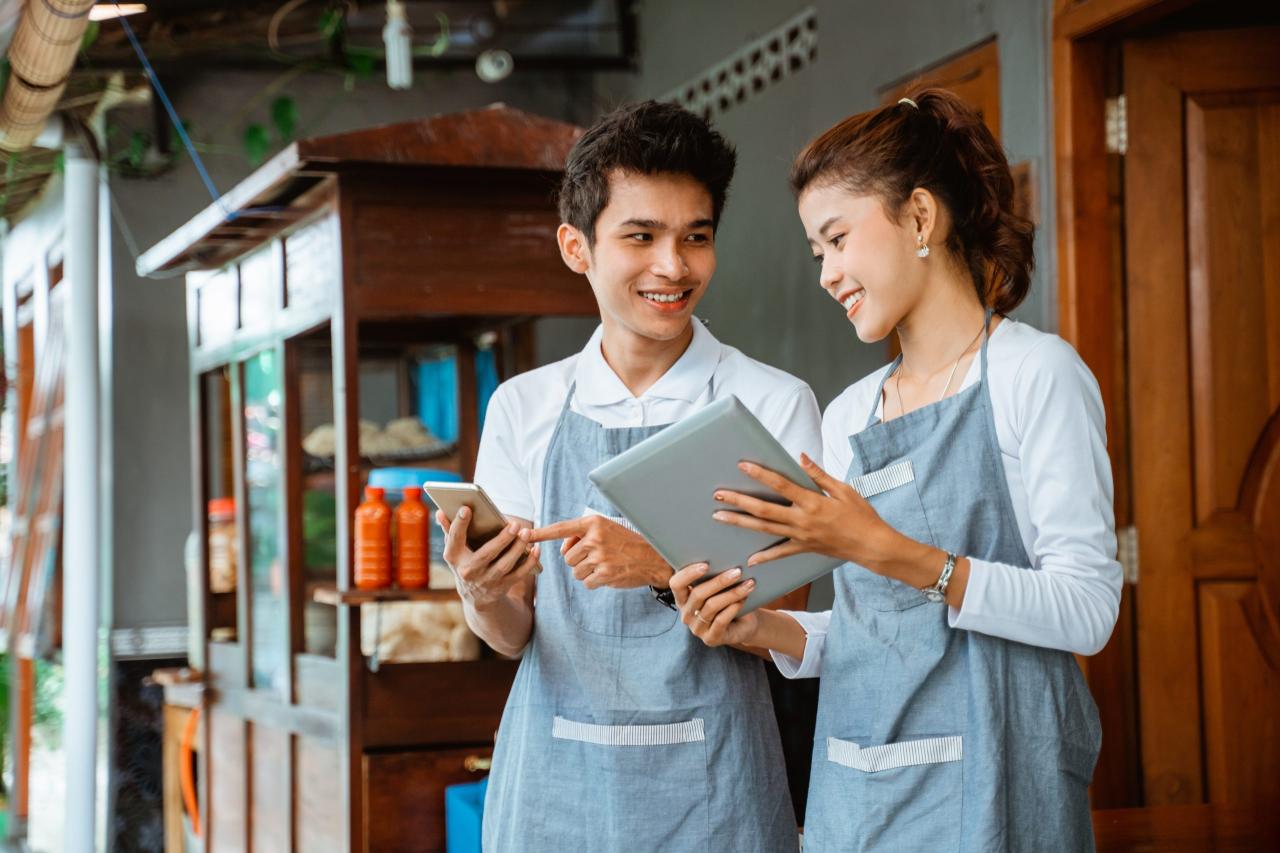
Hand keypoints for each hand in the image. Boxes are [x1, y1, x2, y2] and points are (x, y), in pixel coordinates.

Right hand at [439, 507, 540, 607]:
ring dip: (517, 549)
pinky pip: (518, 574)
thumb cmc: (466, 562)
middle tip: (515, 524)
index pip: (455, 538)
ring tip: (526, 533)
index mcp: (454, 557)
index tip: (466, 508)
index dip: (459, 524)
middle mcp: (468, 571)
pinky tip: (536, 549)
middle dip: (502, 539)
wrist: (476, 597)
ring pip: (504, 565)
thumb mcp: (455, 550)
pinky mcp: (502, 587)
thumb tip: (439, 512)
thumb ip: (450, 530)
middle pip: (486, 554)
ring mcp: (486, 581)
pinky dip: (529, 562)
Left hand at [522, 515, 671, 589]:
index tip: (524, 535)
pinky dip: (595, 581)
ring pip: (576, 571)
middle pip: (568, 557)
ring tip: (606, 564)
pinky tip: (609, 574)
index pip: (561, 528)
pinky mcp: (604, 574)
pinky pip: (586, 582)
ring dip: (587, 572)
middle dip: (579, 560)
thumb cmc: (627, 543)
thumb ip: (582, 536)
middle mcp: (594, 538)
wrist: (653, 558)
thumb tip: (563, 550)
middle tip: (598, 557)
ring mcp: (599, 557)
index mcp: (593, 523)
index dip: (541, 533)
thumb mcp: (606, 530)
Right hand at [669, 563, 758, 646]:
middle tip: (737, 571)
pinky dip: (733, 608)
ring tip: (748, 584)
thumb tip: (722, 556)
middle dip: (719, 581)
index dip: (688, 574)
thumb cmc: (728, 600)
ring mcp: (697, 628)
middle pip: (698, 594)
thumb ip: (712, 576)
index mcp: (683, 597)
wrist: (744, 624)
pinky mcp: (710, 638)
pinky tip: (743, 599)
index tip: (706, 564)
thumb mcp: (718, 587)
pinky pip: (720, 621)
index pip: (676, 584)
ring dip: (732, 593)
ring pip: (711, 606)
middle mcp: (686, 613)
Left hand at [712, 453, 896, 570]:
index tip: (742, 465)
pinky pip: (780, 553)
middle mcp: (803, 520)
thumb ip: (819, 475)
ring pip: (765, 529)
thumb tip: (801, 457)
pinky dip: (765, 556)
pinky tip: (749, 559)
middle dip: (739, 501)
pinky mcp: (804, 548)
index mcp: (812, 502)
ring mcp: (801, 536)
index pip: (780, 485)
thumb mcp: (844, 490)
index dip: (760, 474)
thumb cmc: (861, 515)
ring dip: (740, 523)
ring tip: (720, 517)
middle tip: (718, 494)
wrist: (872, 546)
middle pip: (764, 510)